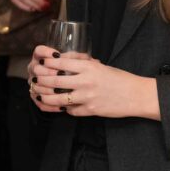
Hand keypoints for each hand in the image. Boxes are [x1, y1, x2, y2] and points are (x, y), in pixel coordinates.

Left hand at [26, 44, 159, 119]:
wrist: (136, 95)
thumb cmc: (119, 78)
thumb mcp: (101, 66)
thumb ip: (83, 63)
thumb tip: (64, 59)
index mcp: (89, 67)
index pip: (61, 63)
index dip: (47, 63)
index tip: (40, 62)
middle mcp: (86, 81)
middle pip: (55, 80)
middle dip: (41, 80)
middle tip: (33, 79)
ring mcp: (87, 97)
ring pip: (58, 98)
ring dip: (45, 97)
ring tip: (39, 95)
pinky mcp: (90, 111)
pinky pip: (70, 111)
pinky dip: (64, 109)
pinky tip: (59, 106)